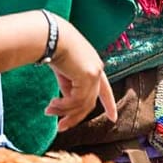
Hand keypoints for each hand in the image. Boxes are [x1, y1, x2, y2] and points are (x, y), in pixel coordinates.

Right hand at [43, 16, 116, 131]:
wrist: (51, 35)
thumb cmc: (53, 47)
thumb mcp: (63, 71)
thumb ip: (69, 86)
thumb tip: (68, 104)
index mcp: (93, 66)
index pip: (105, 89)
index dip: (109, 104)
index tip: (113, 118)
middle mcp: (97, 70)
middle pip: (90, 102)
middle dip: (74, 117)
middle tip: (60, 127)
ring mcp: (94, 73)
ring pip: (82, 104)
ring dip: (63, 111)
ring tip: (48, 110)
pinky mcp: (88, 76)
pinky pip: (76, 101)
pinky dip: (63, 106)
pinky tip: (51, 105)